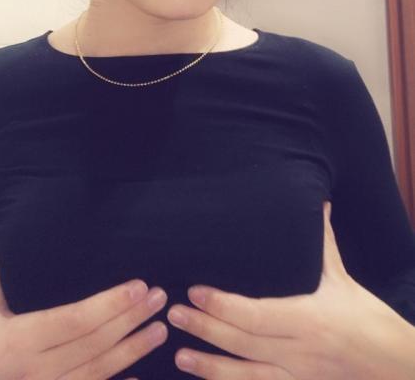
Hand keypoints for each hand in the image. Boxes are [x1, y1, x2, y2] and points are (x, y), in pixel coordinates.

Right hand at [0, 229, 167, 379]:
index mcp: (20, 337)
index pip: (73, 320)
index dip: (108, 305)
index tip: (138, 286)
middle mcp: (36, 367)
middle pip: (93, 344)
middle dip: (130, 320)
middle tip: (159, 299)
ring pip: (97, 372)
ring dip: (133, 351)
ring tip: (160, 329)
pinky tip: (141, 378)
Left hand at [167, 201, 406, 378]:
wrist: (394, 366)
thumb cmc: (367, 318)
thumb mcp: (342, 279)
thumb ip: (324, 242)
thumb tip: (319, 202)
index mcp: (308, 318)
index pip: (256, 315)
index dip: (222, 305)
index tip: (194, 292)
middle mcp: (299, 351)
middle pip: (243, 343)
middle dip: (205, 329)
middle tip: (172, 314)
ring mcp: (297, 376)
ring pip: (246, 377)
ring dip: (209, 367)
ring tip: (179, 354)